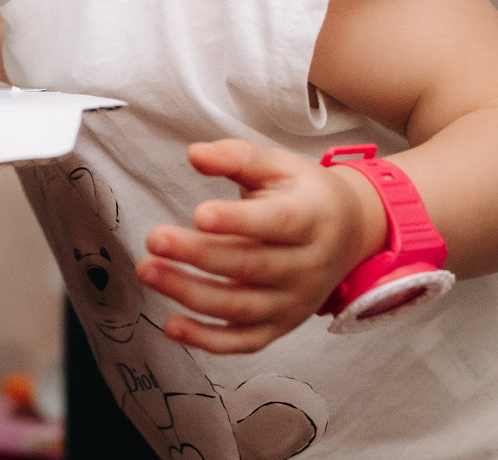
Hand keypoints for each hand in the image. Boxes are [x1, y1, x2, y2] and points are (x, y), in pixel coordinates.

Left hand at [137, 139, 384, 353]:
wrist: (349, 234)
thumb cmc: (303, 195)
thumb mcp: (279, 165)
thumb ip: (237, 156)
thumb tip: (195, 154)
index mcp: (311, 219)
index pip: (277, 224)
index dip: (238, 221)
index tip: (199, 214)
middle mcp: (307, 266)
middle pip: (251, 266)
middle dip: (199, 256)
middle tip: (153, 239)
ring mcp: (294, 302)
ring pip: (242, 307)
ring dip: (191, 294)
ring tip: (148, 271)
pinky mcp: (280, 326)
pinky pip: (244, 342)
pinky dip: (207, 340)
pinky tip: (171, 327)